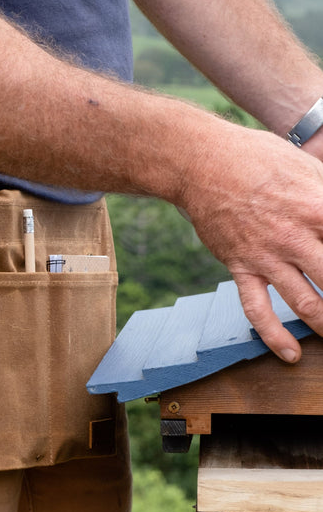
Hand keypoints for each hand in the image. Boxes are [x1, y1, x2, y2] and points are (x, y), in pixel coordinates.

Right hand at [182, 123, 322, 362]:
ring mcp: (267, 256)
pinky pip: (256, 308)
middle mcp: (296, 237)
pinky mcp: (240, 266)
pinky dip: (274, 335)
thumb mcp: (306, 166)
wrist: (200, 164)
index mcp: (319, 207)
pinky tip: (289, 354)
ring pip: (308, 303)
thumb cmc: (255, 158)